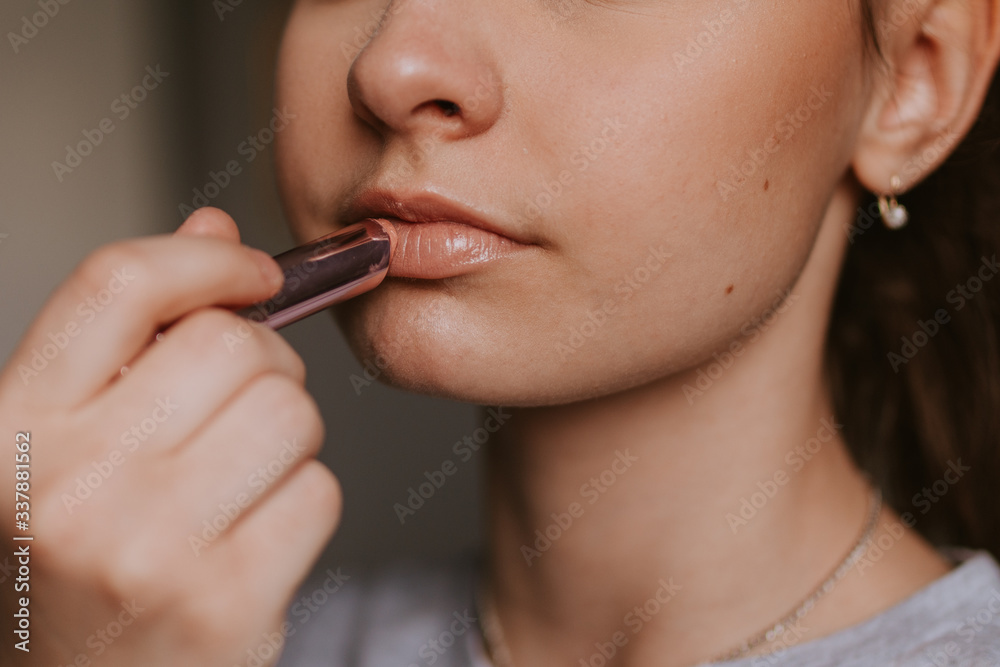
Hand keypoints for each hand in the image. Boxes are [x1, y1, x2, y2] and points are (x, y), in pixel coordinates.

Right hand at [0, 208, 341, 665]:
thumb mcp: (67, 445)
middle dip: (261, 368)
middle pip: (232, 345)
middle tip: (236, 414)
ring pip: (291, 411)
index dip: (207, 259)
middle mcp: (64, 484)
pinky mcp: (225, 601)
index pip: (120, 284)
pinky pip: (318, 491)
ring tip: (239, 482)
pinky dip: (302, 504)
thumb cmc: (75, 568)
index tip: (253, 272)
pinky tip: (253, 539)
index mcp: (10, 429)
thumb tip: (212, 228)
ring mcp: (146, 547)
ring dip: (287, 437)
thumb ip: (132, 333)